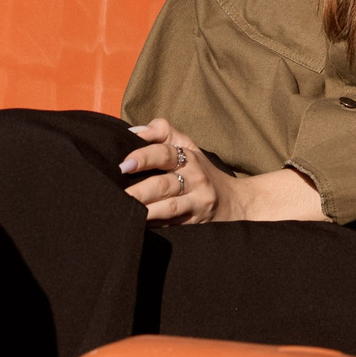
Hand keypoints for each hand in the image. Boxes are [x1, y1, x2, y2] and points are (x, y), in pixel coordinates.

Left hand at [121, 119, 322, 223]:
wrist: (236, 203)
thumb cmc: (202, 172)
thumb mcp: (189, 147)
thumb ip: (163, 133)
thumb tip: (133, 131)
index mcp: (190, 158)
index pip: (165, 153)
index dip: (144, 157)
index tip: (124, 165)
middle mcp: (196, 179)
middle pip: (164, 184)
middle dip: (140, 191)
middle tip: (119, 194)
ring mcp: (197, 203)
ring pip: (170, 207)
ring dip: (147, 210)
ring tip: (128, 211)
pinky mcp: (197, 224)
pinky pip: (174, 225)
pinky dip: (156, 225)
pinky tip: (140, 225)